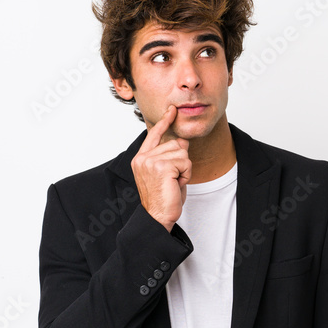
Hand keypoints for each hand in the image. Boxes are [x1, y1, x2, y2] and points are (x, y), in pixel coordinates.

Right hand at [130, 105, 189, 231]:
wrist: (158, 216)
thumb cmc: (163, 198)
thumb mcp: (167, 173)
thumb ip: (171, 156)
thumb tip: (182, 141)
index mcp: (141, 158)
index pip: (154, 135)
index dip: (164, 122)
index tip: (171, 111)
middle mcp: (143, 158)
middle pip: (175, 144)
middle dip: (181, 162)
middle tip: (173, 180)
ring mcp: (150, 161)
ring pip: (182, 152)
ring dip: (184, 169)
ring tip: (173, 183)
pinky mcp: (161, 167)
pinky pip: (185, 161)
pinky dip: (186, 174)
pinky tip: (176, 184)